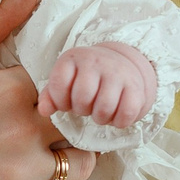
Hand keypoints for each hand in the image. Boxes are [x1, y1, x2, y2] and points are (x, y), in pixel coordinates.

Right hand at [0, 0, 102, 179]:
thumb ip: (3, 19)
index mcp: (13, 90)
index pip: (71, 86)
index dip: (79, 87)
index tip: (79, 87)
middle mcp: (21, 133)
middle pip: (82, 127)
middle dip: (84, 122)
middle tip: (81, 119)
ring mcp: (13, 176)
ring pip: (77, 168)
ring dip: (81, 158)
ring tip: (77, 151)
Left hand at [40, 42, 155, 127]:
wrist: (121, 64)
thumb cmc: (86, 78)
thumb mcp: (65, 81)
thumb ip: (50, 96)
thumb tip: (44, 110)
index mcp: (73, 58)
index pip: (59, 84)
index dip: (60, 101)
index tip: (66, 102)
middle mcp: (96, 61)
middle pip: (83, 99)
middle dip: (81, 110)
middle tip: (86, 107)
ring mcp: (117, 72)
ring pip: (104, 109)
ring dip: (100, 118)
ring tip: (100, 111)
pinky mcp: (136, 86)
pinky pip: (126, 114)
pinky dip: (119, 121)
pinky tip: (115, 114)